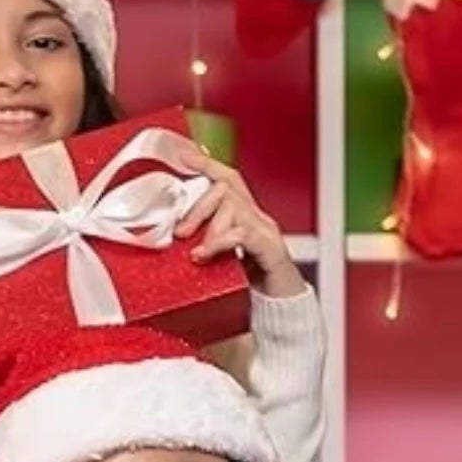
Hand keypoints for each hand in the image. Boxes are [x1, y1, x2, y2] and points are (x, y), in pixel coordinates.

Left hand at [173, 149, 305, 299]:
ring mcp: (266, 231)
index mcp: (247, 216)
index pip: (227, 179)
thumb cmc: (254, 283)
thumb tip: (176, 243)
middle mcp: (258, 217)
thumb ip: (206, 245)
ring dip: (209, 227)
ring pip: (234, 207)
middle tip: (180, 232)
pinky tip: (204, 254)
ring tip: (195, 248)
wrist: (285, 305)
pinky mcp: (271, 249)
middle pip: (227, 188)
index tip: (184, 156)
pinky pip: (243, 234)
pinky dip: (219, 242)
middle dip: (198, 206)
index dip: (206, 163)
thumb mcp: (223, 259)